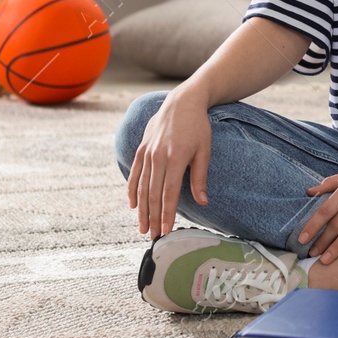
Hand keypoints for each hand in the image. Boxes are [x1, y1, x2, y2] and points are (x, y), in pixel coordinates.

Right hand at [127, 89, 212, 239]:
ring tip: (142, 227)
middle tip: (154, 236)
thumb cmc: (198, 127)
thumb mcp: (204, 150)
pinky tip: (133, 205)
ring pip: (141, 187)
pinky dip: (132, 190)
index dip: (167, 213)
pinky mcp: (141, 149)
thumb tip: (203, 202)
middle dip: (153, 217)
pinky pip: (134, 173)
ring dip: (141, 209)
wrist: (182, 102)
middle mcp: (158, 157)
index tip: (166, 230)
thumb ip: (200, 177)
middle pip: (152, 194)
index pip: (168, 193)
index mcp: (175, 158)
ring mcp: (147, 153)